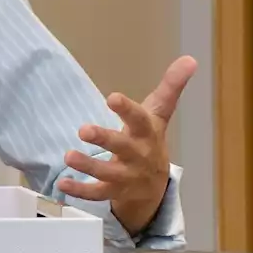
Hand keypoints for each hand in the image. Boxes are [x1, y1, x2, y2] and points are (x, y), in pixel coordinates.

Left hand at [58, 56, 196, 235]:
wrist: (155, 184)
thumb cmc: (150, 138)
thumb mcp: (159, 112)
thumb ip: (170, 87)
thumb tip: (190, 58)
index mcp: (147, 133)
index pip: (139, 119)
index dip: (127, 110)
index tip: (113, 98)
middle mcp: (138, 155)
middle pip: (123, 147)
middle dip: (104, 139)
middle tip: (83, 130)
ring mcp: (127, 175)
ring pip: (108, 173)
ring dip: (88, 166)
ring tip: (68, 156)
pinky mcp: (114, 192)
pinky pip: (97, 194)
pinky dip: (80, 191)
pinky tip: (62, 184)